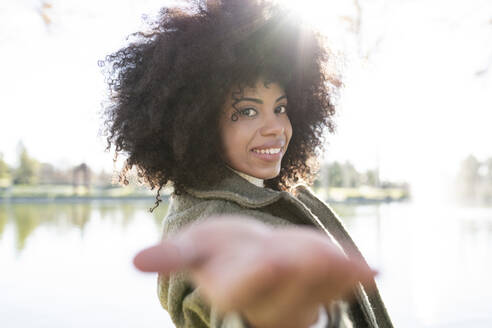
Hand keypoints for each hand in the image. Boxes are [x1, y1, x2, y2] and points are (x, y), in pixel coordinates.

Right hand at [133, 215, 376, 327]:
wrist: (252, 255)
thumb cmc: (222, 249)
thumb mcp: (198, 245)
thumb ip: (175, 254)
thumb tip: (136, 261)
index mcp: (231, 289)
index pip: (240, 289)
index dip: (254, 277)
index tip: (269, 259)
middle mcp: (265, 302)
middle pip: (284, 294)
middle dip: (300, 274)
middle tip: (316, 254)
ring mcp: (297, 298)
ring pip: (316, 292)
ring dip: (332, 276)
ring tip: (349, 262)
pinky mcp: (321, 288)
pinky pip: (339, 287)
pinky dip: (353, 278)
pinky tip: (371, 269)